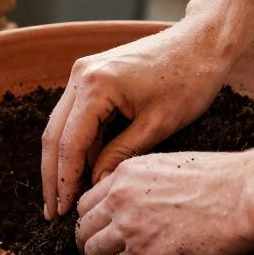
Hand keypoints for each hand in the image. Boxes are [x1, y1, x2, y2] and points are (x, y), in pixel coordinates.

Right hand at [41, 20, 232, 218]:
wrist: (202, 43)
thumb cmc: (188, 80)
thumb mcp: (157, 126)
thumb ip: (121, 155)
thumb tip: (95, 185)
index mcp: (95, 86)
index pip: (69, 144)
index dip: (65, 182)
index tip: (62, 211)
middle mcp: (81, 75)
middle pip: (54, 135)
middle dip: (53, 176)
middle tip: (52, 211)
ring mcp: (83, 73)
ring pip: (61, 126)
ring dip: (62, 161)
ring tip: (63, 197)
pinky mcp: (92, 75)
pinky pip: (77, 115)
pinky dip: (77, 143)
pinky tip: (82, 170)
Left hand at [74, 151, 253, 254]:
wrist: (244, 196)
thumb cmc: (220, 180)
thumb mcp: (168, 166)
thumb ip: (141, 182)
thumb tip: (129, 202)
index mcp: (126, 174)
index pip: (88, 201)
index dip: (94, 218)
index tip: (102, 228)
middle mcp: (120, 199)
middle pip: (83, 226)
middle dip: (91, 238)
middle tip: (103, 250)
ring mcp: (129, 227)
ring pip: (92, 249)